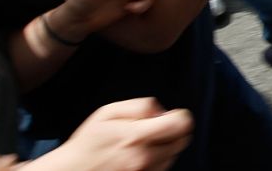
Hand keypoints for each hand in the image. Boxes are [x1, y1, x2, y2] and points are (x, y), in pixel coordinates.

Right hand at [30, 98, 191, 170]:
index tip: (172, 115)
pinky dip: (158, 160)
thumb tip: (163, 111)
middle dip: (173, 130)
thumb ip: (140, 106)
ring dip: (165, 146)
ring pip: (174, 155)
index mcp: (136, 137)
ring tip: (141, 144)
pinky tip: (140, 156)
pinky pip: (164, 168)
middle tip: (153, 129)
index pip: (181, 125)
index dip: (180, 116)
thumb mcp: (108, 112)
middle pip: (182, 140)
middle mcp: (144, 158)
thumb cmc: (89, 142)